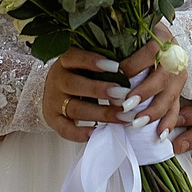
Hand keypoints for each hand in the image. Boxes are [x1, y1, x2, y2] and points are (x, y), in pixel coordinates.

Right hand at [40, 38, 182, 143]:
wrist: (56, 92)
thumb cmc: (82, 73)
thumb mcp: (88, 63)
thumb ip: (106, 62)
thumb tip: (139, 59)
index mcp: (65, 61)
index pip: (75, 57)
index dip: (93, 61)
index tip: (116, 66)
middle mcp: (57, 79)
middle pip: (75, 84)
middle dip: (100, 90)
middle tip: (123, 94)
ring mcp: (53, 101)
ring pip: (75, 108)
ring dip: (100, 113)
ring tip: (123, 116)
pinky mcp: (52, 119)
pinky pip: (64, 129)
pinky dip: (80, 133)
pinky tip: (98, 132)